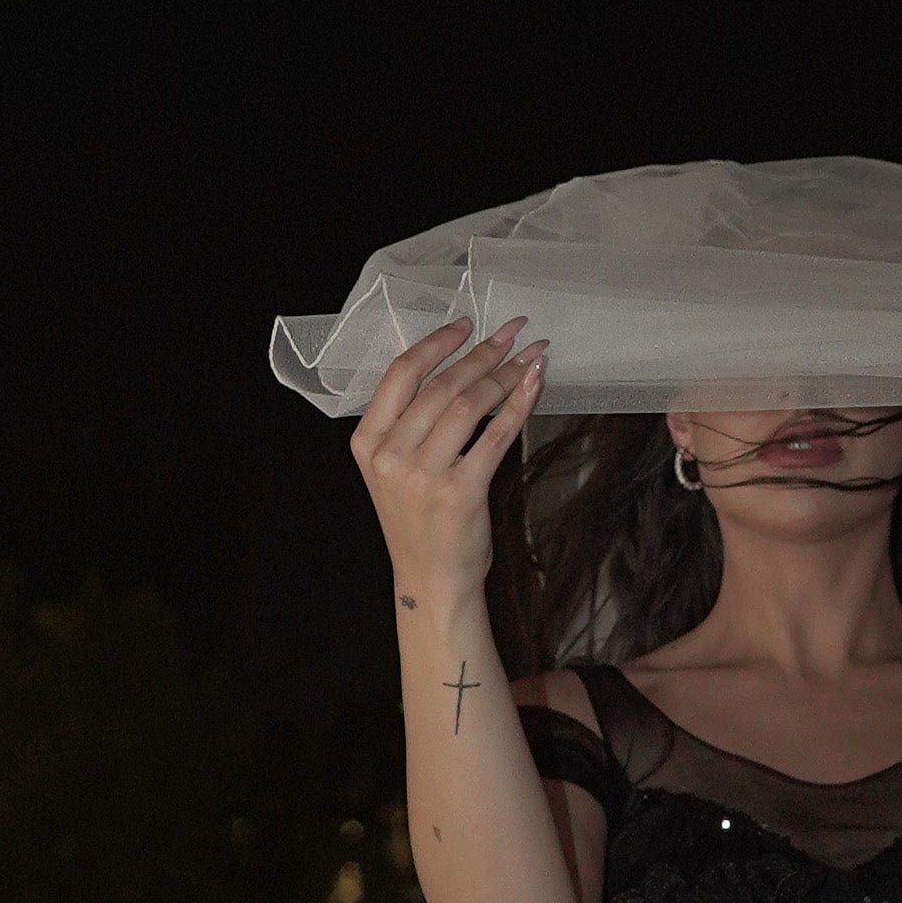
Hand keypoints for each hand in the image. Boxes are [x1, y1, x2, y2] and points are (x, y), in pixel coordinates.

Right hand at [351, 321, 545, 597]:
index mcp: (368, 442)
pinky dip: (519, 404)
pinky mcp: (461, 492)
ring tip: (529, 356)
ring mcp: (424, 475)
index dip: (437, 343)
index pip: (400, 374)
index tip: (467, 324)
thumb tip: (455, 364)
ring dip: (505, 374)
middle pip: (441, 385)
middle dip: (482, 353)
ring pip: (470, 404)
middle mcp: (391, 456)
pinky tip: (534, 384)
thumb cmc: (417, 520)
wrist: (431, 578)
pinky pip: (496, 434)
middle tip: (512, 333)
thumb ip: (409, 422)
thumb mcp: (394, 468)